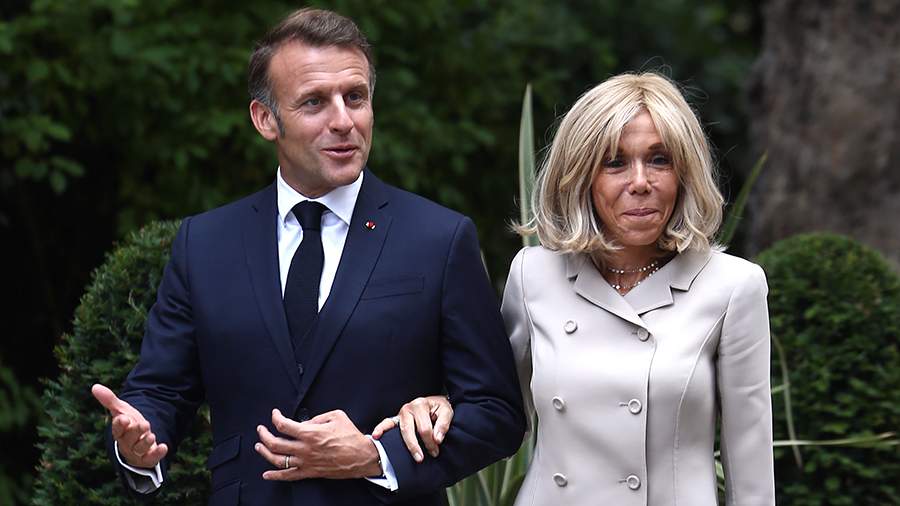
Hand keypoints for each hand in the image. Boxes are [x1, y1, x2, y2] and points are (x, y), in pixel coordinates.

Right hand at [91, 383, 167, 468]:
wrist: (141, 437)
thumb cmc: (129, 423)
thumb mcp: (121, 410)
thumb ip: (110, 400)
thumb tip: (95, 386)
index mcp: (119, 432)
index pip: (116, 429)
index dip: (120, 425)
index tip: (124, 418)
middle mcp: (126, 443)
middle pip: (129, 440)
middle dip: (136, 432)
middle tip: (144, 424)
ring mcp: (136, 452)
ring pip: (139, 449)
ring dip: (145, 443)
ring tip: (151, 435)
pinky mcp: (147, 458)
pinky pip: (151, 458)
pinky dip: (157, 453)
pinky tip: (164, 447)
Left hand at [255, 409, 380, 480]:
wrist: (362, 456)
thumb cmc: (351, 436)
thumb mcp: (337, 416)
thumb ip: (318, 417)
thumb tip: (305, 423)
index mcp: (311, 433)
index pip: (284, 425)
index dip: (275, 418)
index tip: (275, 414)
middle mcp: (305, 449)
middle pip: (276, 443)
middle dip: (264, 435)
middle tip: (261, 430)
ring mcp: (306, 462)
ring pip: (278, 460)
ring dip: (265, 453)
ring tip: (259, 446)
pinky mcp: (310, 472)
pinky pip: (289, 476)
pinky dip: (275, 476)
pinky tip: (267, 474)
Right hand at [372, 395, 452, 462]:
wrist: (435, 404)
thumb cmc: (439, 409)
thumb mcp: (447, 412)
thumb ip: (443, 424)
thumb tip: (437, 439)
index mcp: (420, 405)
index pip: (424, 428)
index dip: (430, 442)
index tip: (435, 451)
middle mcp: (408, 408)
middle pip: (409, 430)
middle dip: (415, 446)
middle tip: (421, 458)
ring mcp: (400, 414)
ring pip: (400, 430)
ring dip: (406, 444)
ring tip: (408, 454)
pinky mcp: (396, 419)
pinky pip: (387, 423)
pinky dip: (381, 429)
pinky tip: (376, 436)